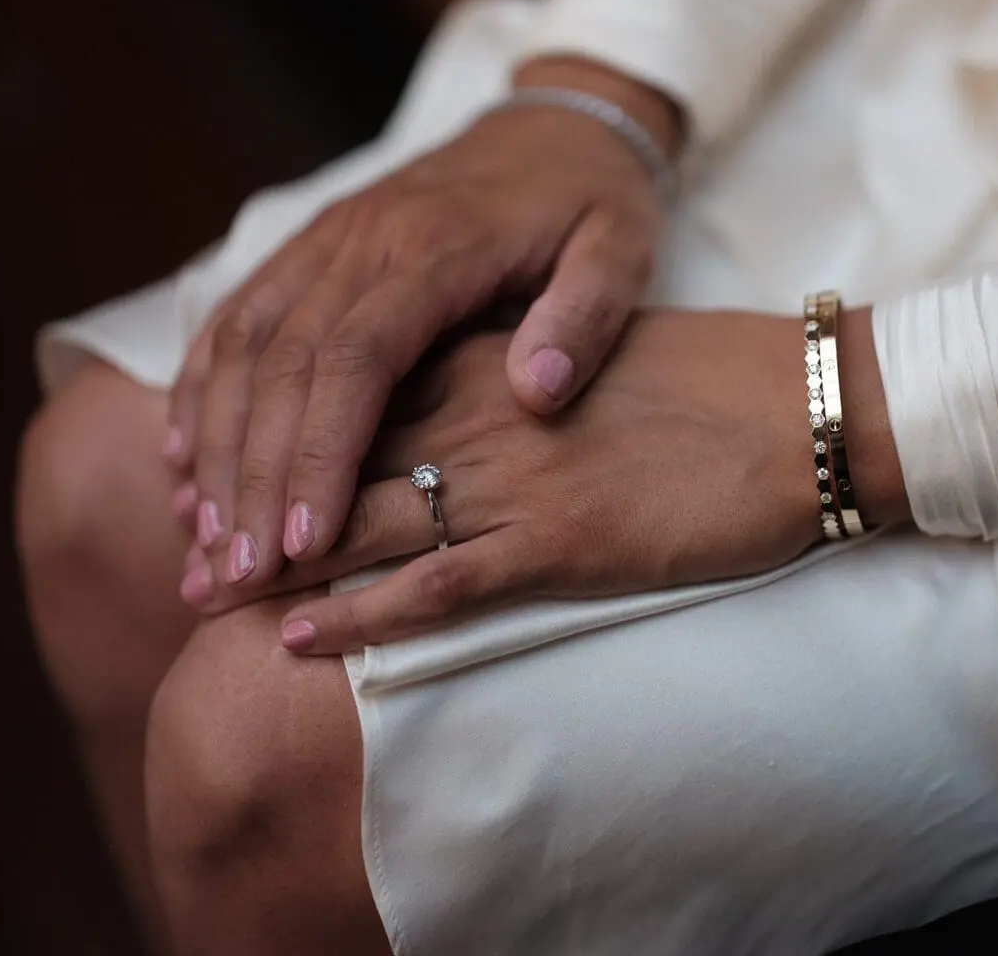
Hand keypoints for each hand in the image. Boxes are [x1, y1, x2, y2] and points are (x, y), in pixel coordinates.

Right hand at [165, 58, 682, 594]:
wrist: (558, 121)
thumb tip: (536, 396)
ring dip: (215, 442)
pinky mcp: (312, 245)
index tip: (306, 545)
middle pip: (282, 363)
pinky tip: (185, 457)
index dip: (322, 454)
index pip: (357, 359)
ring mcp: (328, 237)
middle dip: (254, 475)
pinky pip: (238, 315)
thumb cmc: (593, 201)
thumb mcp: (618, 250)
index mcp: (438, 247)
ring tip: (202, 537)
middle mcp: (364, 238)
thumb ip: (584, 319)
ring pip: (243, 342)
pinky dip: (203, 388)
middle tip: (236, 573)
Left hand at [179, 308, 909, 653]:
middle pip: (342, 458)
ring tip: (209, 600)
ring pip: (367, 522)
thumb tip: (489, 401)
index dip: (292, 436)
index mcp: (501, 364)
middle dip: (258, 505)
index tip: (237, 476)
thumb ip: (530, 371)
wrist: (809, 408)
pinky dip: (360, 615)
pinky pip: (438, 584)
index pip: (366, 394)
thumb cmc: (721, 386)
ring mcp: (521, 478)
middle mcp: (490, 415)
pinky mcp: (562, 541)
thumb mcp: (606, 356)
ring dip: (281, 565)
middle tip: (188, 551)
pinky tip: (301, 640)